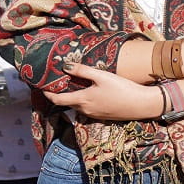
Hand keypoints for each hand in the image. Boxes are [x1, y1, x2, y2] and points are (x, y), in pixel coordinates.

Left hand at [45, 62, 164, 120]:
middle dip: (61, 94)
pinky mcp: (103, 117)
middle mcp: (85, 110)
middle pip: (68, 103)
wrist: (141, 105)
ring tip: (75, 86)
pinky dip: (85, 102)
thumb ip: (82, 71)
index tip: (42, 88)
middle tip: (60, 82)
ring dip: (74, 98)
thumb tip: (64, 66)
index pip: (58, 100)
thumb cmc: (121, 88)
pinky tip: (93, 93)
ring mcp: (94, 115)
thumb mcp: (101, 76)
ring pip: (79, 106)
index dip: (48, 94)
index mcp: (82, 100)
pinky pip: (88, 110)